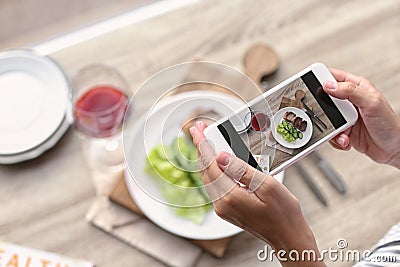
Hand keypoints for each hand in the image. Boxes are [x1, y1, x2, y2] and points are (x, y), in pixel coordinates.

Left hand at [190, 121, 324, 266]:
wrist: (288, 237)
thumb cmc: (283, 214)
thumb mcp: (267, 185)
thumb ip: (242, 169)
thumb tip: (222, 156)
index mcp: (230, 197)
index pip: (210, 165)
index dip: (203, 145)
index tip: (197, 130)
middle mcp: (222, 204)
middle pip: (205, 170)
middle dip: (201, 148)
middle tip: (199, 130)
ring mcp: (223, 208)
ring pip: (208, 178)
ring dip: (206, 159)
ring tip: (206, 141)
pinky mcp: (227, 209)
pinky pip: (215, 185)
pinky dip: (213, 170)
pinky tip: (216, 161)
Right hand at [323, 68, 399, 167]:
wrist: (394, 149)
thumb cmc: (390, 124)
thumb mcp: (371, 103)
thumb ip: (350, 91)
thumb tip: (329, 85)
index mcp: (357, 87)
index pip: (333, 77)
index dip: (320, 79)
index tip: (309, 84)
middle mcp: (350, 101)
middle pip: (324, 100)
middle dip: (322, 110)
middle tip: (324, 115)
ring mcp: (346, 116)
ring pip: (325, 119)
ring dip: (332, 128)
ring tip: (343, 132)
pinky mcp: (344, 131)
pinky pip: (330, 134)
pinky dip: (336, 139)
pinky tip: (346, 140)